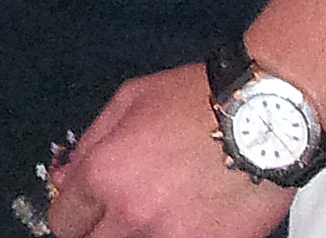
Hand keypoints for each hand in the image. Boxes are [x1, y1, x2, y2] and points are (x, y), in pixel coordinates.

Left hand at [46, 64, 289, 237]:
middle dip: (100, 228)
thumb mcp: (127, 101)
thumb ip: (90, 143)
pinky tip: (190, 216)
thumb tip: (66, 175)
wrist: (261, 118)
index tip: (83, 209)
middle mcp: (133, 214)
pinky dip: (178, 236)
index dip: (72, 213)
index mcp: (104, 175)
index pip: (64, 221)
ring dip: (138, 233)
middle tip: (119, 210)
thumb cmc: (195, 101)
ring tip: (160, 209)